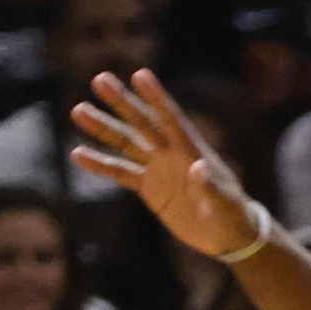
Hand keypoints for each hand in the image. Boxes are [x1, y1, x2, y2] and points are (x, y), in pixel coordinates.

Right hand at [68, 69, 264, 258]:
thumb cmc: (232, 215)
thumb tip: (197, 167)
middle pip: (143, 123)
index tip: (140, 74)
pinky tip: (78, 154)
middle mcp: (172, 154)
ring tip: (78, 110)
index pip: (171, 119)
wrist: (226, 235)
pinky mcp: (149, 187)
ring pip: (126, 143)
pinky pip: (120, 172)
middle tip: (99, 79)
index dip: (156, 97)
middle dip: (122, 102)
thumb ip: (209, 186)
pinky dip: (100, 164)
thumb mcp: (223, 202)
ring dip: (103, 128)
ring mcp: (158, 168)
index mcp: (192, 151)